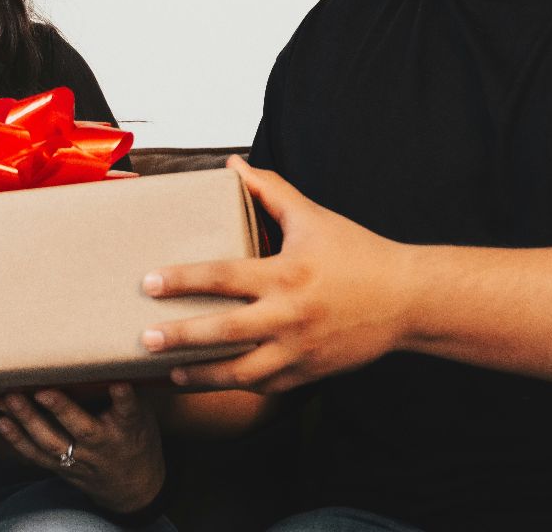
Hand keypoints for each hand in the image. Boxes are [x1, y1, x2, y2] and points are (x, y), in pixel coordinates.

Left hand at [0, 384, 164, 513]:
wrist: (132, 487)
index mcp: (129, 427)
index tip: (117, 383)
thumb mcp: (142, 415)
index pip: (128, 410)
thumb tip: (115, 348)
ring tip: (7, 399)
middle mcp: (104, 444)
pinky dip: (17, 440)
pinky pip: (37, 456)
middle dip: (60, 409)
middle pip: (82, 429)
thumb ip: (127, 390)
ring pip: (52, 443)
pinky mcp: (63, 468)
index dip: (123, 397)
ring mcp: (82, 459)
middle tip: (41, 389)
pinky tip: (1, 422)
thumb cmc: (136, 438)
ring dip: (28, 421)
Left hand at [141, 155, 414, 393]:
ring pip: (240, 373)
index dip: (182, 280)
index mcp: (285, 275)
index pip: (222, 277)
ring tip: (169, 373)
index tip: (148, 283)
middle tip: (143, 339)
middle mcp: (289, 317)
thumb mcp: (312, 217)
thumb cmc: (358, 254)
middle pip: (223, 333)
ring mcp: (299, 351)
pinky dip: (236, 385)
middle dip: (180, 338)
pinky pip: (264, 386)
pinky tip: (211, 381)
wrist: (408, 300)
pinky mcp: (309, 374)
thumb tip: (233, 164)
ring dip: (201, 375)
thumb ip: (270, 190)